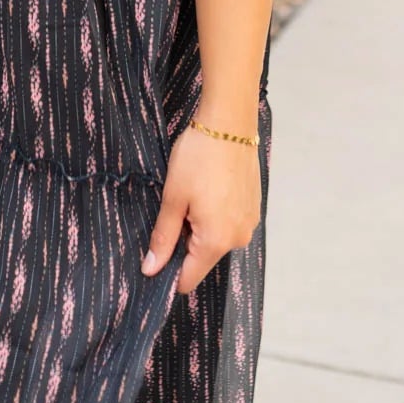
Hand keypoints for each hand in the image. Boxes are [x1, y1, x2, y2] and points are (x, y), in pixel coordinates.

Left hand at [141, 122, 261, 294]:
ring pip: (215, 240)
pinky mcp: (253, 208)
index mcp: (216, 241)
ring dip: (199, 227)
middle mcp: (238, 238)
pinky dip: (215, 215)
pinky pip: (228, 224)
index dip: (167, 272)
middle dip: (183, 242)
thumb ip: (163, 237)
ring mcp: (249, 222)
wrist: (229, 124)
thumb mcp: (173, 198)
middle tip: (173, 209)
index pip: (188, 278)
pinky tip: (208, 190)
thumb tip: (151, 269)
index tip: (153, 255)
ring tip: (192, 195)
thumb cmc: (199, 157)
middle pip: (202, 258)